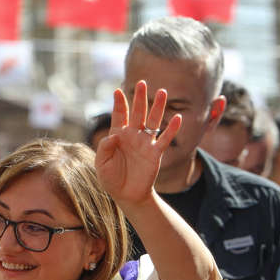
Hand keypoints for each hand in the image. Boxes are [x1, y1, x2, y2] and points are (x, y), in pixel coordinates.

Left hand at [95, 81, 179, 208]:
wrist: (126, 195)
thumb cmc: (111, 179)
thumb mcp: (101, 164)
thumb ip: (105, 148)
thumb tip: (114, 136)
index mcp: (117, 135)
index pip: (119, 115)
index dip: (118, 103)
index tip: (117, 91)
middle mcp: (132, 135)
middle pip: (137, 112)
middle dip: (139, 98)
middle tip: (142, 83)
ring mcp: (145, 143)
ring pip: (153, 121)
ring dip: (157, 107)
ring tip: (162, 92)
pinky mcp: (155, 153)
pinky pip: (164, 139)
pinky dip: (172, 129)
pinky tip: (178, 118)